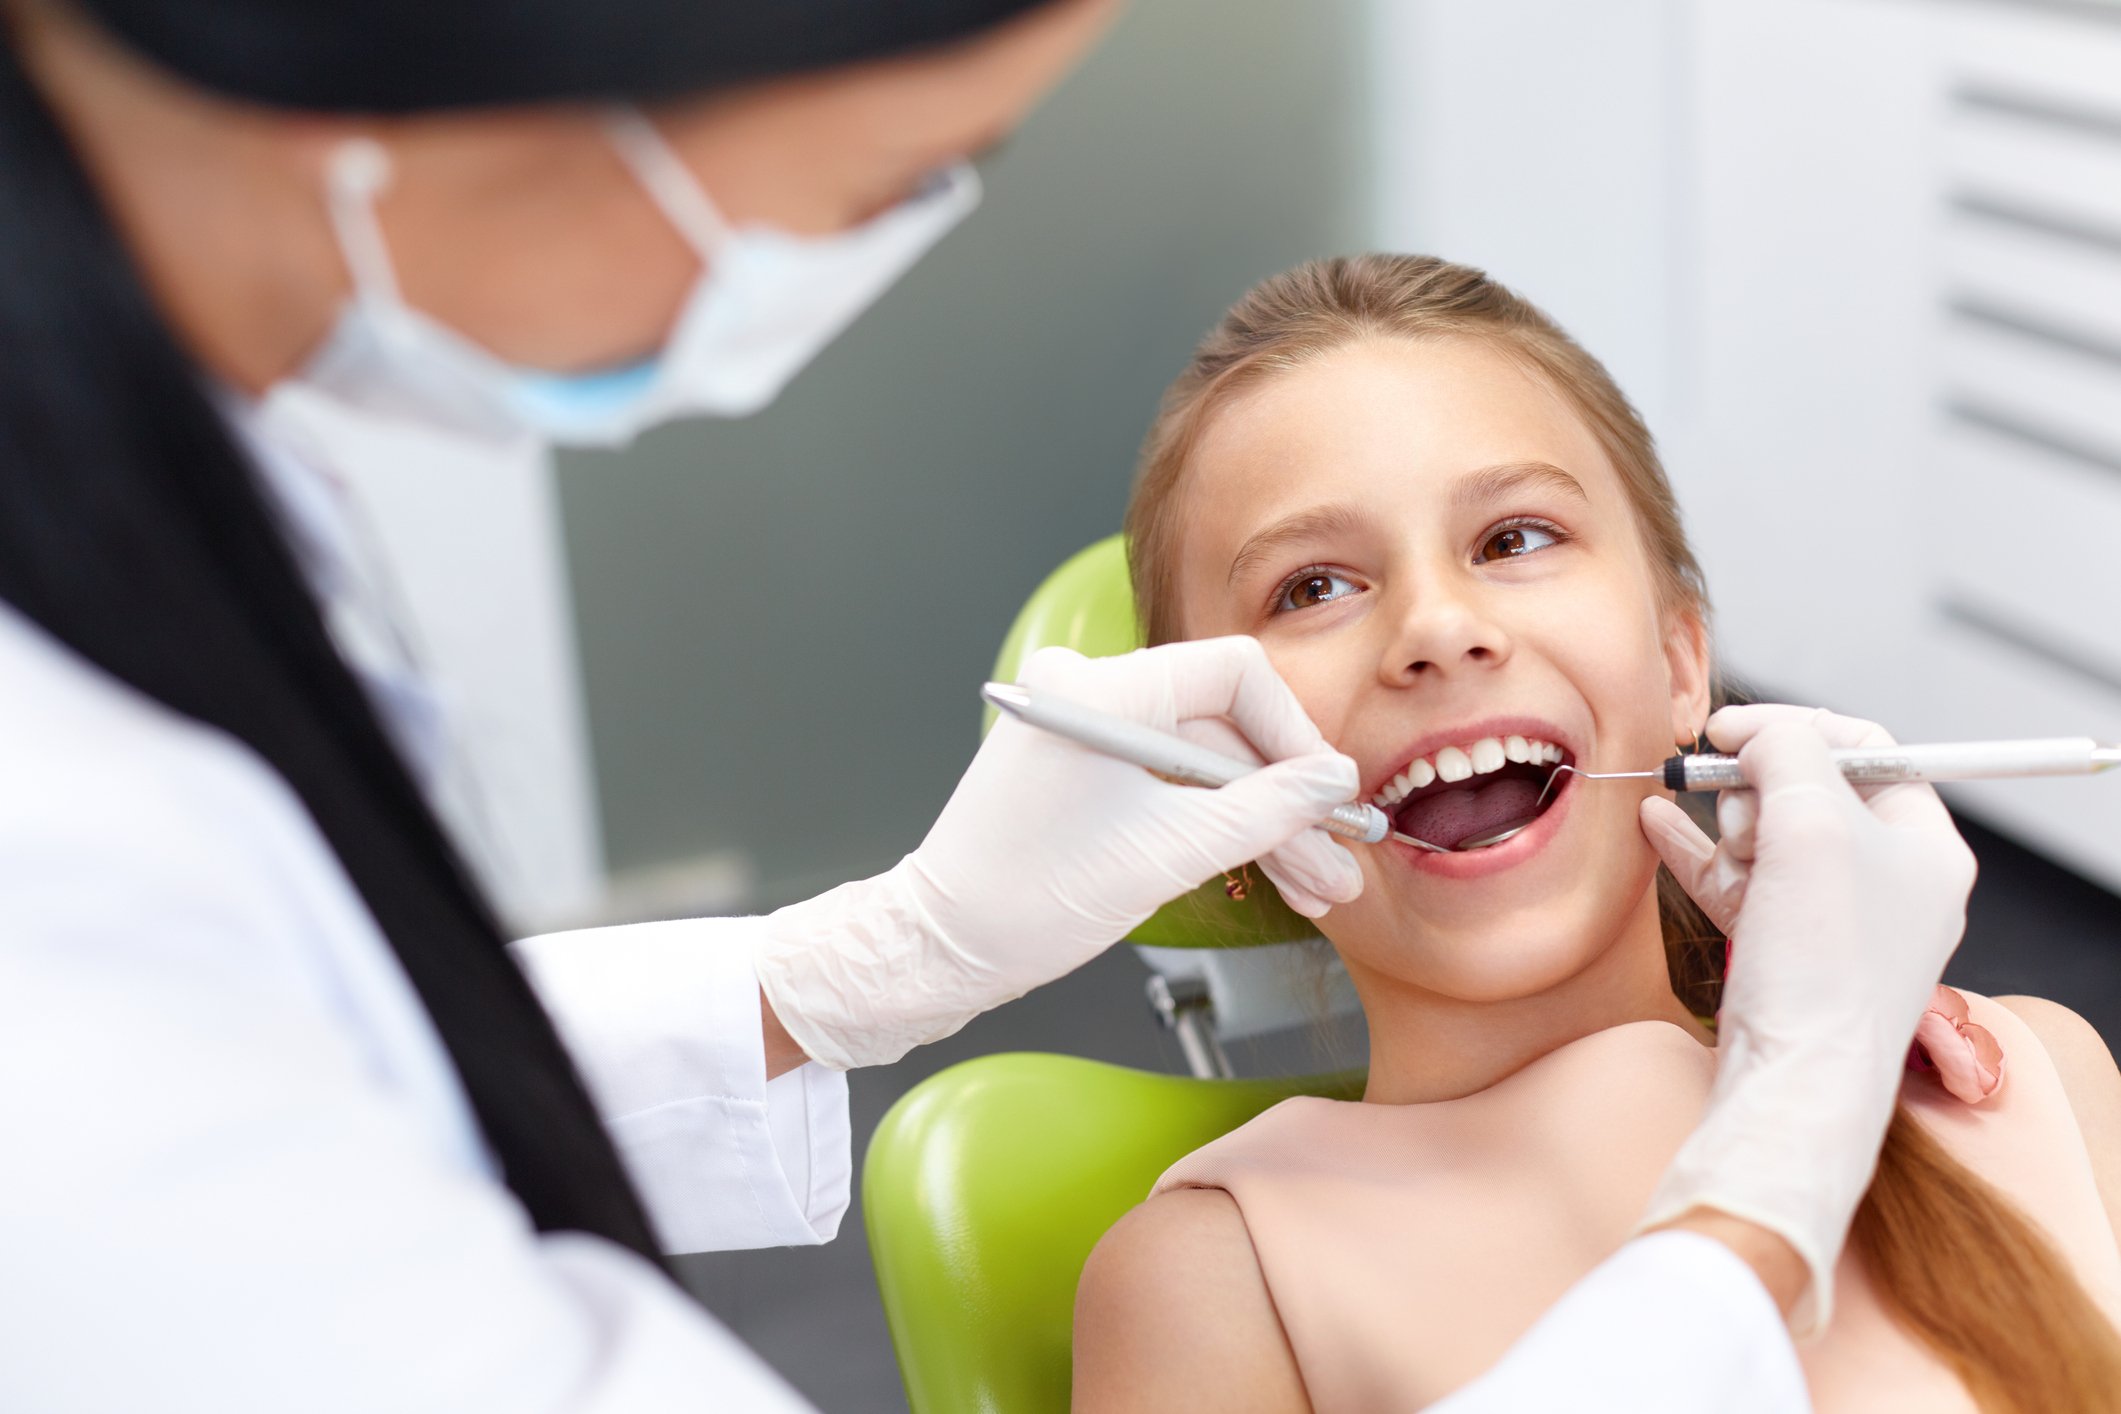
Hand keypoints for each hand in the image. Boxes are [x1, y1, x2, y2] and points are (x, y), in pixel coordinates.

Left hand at [755, 637, 1361, 1069]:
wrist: (941, 949)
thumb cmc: (1030, 899)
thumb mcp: (1169, 854)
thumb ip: (1264, 811)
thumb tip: (1330, 782)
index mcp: (1103, 688)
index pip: (1235, 674)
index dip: (1294, 734)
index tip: (1327, 795)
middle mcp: (1090, 691)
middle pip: (1223, 727)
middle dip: (1284, 800)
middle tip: (1337, 858)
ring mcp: (1084, 731)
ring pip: (1201, 766)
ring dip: (1258, 826)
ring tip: (1317, 886)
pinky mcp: (1081, 770)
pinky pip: (1165, 784)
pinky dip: (1212, 827)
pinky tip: (1269, 871)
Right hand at [1636, 704, 1977, 1334]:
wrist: (1796, 1080)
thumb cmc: (1825, 963)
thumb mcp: (1814, 826)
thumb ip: (1788, 754)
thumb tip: (1756, 735)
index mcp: (1925, 846)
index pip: (1867, 748)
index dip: (1798, 727)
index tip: (1732, 728)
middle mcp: (1887, 880)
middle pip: (1811, 790)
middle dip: (1756, 785)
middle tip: (1724, 796)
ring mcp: (1832, 919)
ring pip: (1767, 836)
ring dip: (1724, 822)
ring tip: (1699, 827)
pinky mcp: (1782, 951)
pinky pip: (1737, 881)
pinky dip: (1697, 851)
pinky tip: (1655, 822)